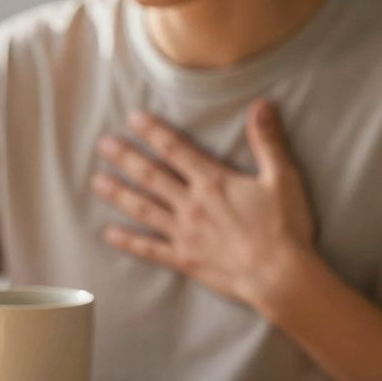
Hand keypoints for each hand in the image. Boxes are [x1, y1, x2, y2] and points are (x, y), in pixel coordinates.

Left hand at [91, 99, 314, 310]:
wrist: (279, 275)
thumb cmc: (284, 227)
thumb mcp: (282, 178)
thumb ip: (267, 141)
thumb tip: (262, 105)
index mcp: (213, 181)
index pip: (175, 149)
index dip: (152, 131)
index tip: (132, 118)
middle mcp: (191, 204)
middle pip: (151, 175)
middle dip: (125, 157)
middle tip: (102, 144)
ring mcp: (184, 232)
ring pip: (144, 208)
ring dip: (119, 194)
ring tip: (96, 182)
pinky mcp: (184, 258)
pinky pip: (150, 248)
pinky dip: (129, 241)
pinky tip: (110, 235)